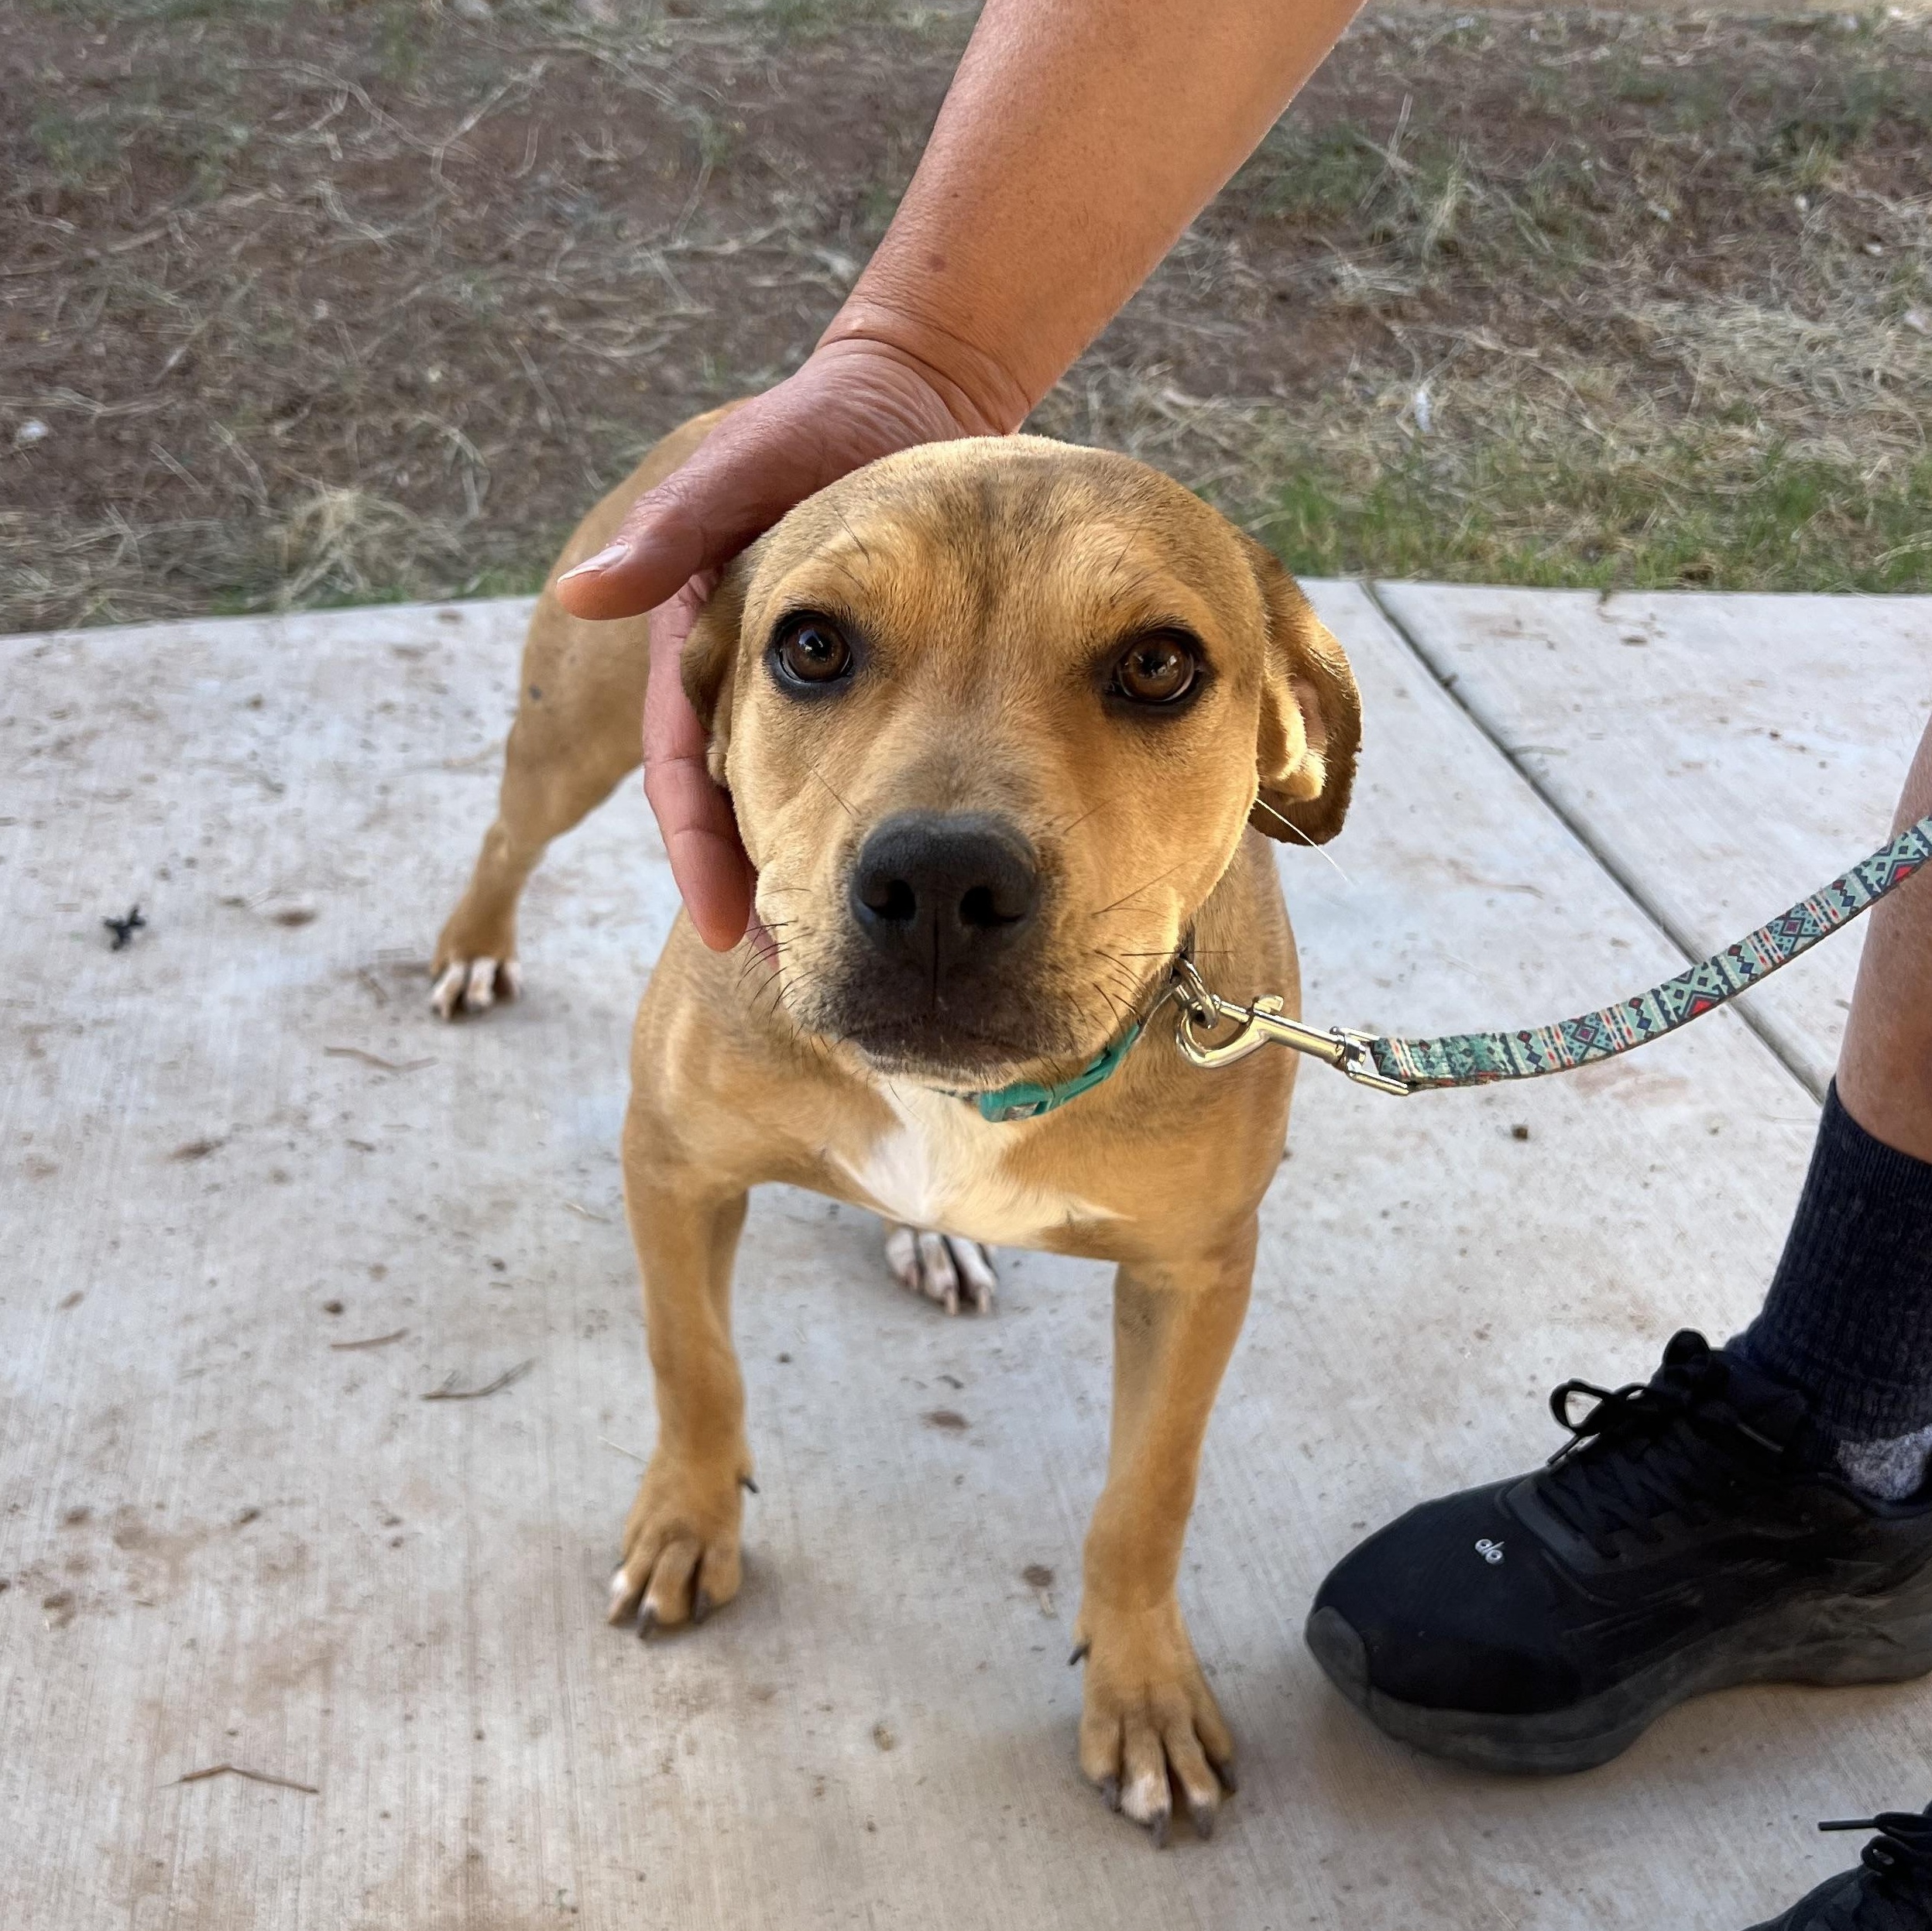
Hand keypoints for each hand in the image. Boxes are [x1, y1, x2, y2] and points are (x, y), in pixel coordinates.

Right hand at [554, 337, 1011, 949]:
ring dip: (811, 874)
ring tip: (854, 951)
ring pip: (793, 803)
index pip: (686, 769)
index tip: (727, 922)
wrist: (905, 406)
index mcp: (694, 643)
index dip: (700, 850)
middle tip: (801, 968)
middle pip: (735, 809)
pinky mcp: (856, 685)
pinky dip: (861, 826)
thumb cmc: (811, 428)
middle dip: (758, 888)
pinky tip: (898, 878)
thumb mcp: (739, 468)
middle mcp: (737, 680)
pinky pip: (852, 769)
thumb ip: (672, 530)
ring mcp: (796, 689)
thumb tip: (581, 593)